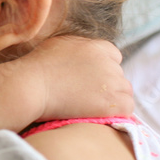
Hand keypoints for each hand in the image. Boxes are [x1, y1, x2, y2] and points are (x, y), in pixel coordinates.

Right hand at [19, 36, 133, 121]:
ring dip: (113, 98)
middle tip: (87, 95)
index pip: (114, 56)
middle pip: (119, 75)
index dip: (104, 68)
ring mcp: (112, 82)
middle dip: (107, 84)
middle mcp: (108, 63)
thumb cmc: (36, 67)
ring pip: (125, 91)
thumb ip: (78, 47)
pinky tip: (101, 114)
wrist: (32, 86)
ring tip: (92, 106)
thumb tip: (82, 54)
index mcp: (96, 47)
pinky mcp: (112, 103)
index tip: (90, 79)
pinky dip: (118, 112)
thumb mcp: (59, 45)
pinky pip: (128, 108)